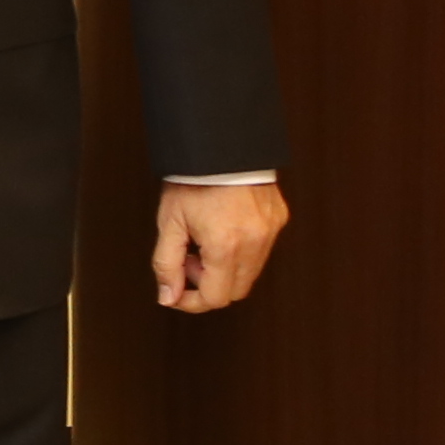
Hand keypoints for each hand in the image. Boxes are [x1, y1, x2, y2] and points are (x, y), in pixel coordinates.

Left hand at [149, 180, 287, 313]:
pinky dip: (242, 251)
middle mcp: (254, 242)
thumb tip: (168, 297)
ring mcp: (270, 231)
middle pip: (236, 291)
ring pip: (251, 273)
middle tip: (190, 259)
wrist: (219, 143)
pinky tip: (224, 230)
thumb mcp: (170, 223)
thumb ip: (166, 265)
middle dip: (209, 284)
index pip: (215, 298)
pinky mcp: (278, 219)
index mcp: (225, 245)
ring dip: (226, 269)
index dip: (192, 301)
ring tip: (206, 241)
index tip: (178, 292)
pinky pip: (262, 250)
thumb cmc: (193, 178)